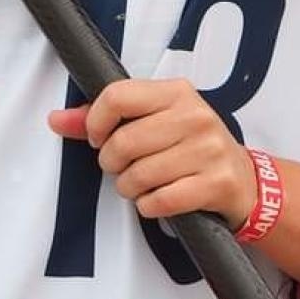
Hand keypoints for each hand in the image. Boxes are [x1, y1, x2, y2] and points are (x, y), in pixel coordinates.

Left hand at [48, 78, 256, 227]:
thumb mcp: (155, 122)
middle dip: (112, 164)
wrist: (244, 180)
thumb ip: (103, 119)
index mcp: (176, 92)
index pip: (117, 96)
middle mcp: (195, 115)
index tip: (98, 138)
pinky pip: (160, 201)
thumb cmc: (190, 147)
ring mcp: (209, 149)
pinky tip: (158, 199)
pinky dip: (150, 206)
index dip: (95, 122)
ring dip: (130, 189)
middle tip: (122, 168)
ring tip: (141, 185)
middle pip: (123, 142)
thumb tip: (56, 119)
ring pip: (139, 175)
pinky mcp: (216, 183)